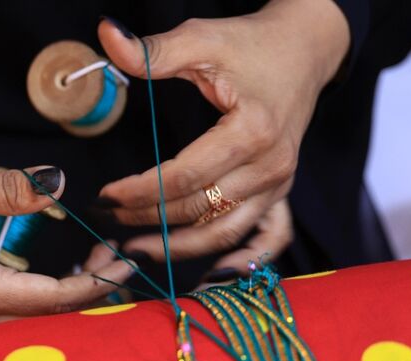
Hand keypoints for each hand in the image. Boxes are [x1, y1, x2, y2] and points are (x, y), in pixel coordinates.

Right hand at [0, 151, 134, 342]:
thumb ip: (5, 187)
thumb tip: (58, 184)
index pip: (51, 299)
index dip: (94, 282)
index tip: (123, 262)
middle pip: (46, 325)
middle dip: (87, 295)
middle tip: (111, 260)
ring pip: (26, 332)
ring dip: (62, 304)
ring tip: (90, 268)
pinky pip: (4, 330)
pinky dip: (35, 310)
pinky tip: (46, 283)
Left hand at [96, 0, 348, 271]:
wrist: (305, 48)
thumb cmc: (251, 45)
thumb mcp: (202, 39)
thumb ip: (153, 49)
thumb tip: (106, 34)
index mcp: (251, 132)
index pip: (184, 177)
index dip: (140, 192)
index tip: (105, 195)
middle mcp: (271, 166)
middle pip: (199, 210)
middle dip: (147, 220)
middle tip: (108, 223)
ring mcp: (280, 184)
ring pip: (226, 233)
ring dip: (179, 249)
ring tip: (136, 251)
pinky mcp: (282, 192)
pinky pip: (269, 238)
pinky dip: (244, 260)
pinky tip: (214, 275)